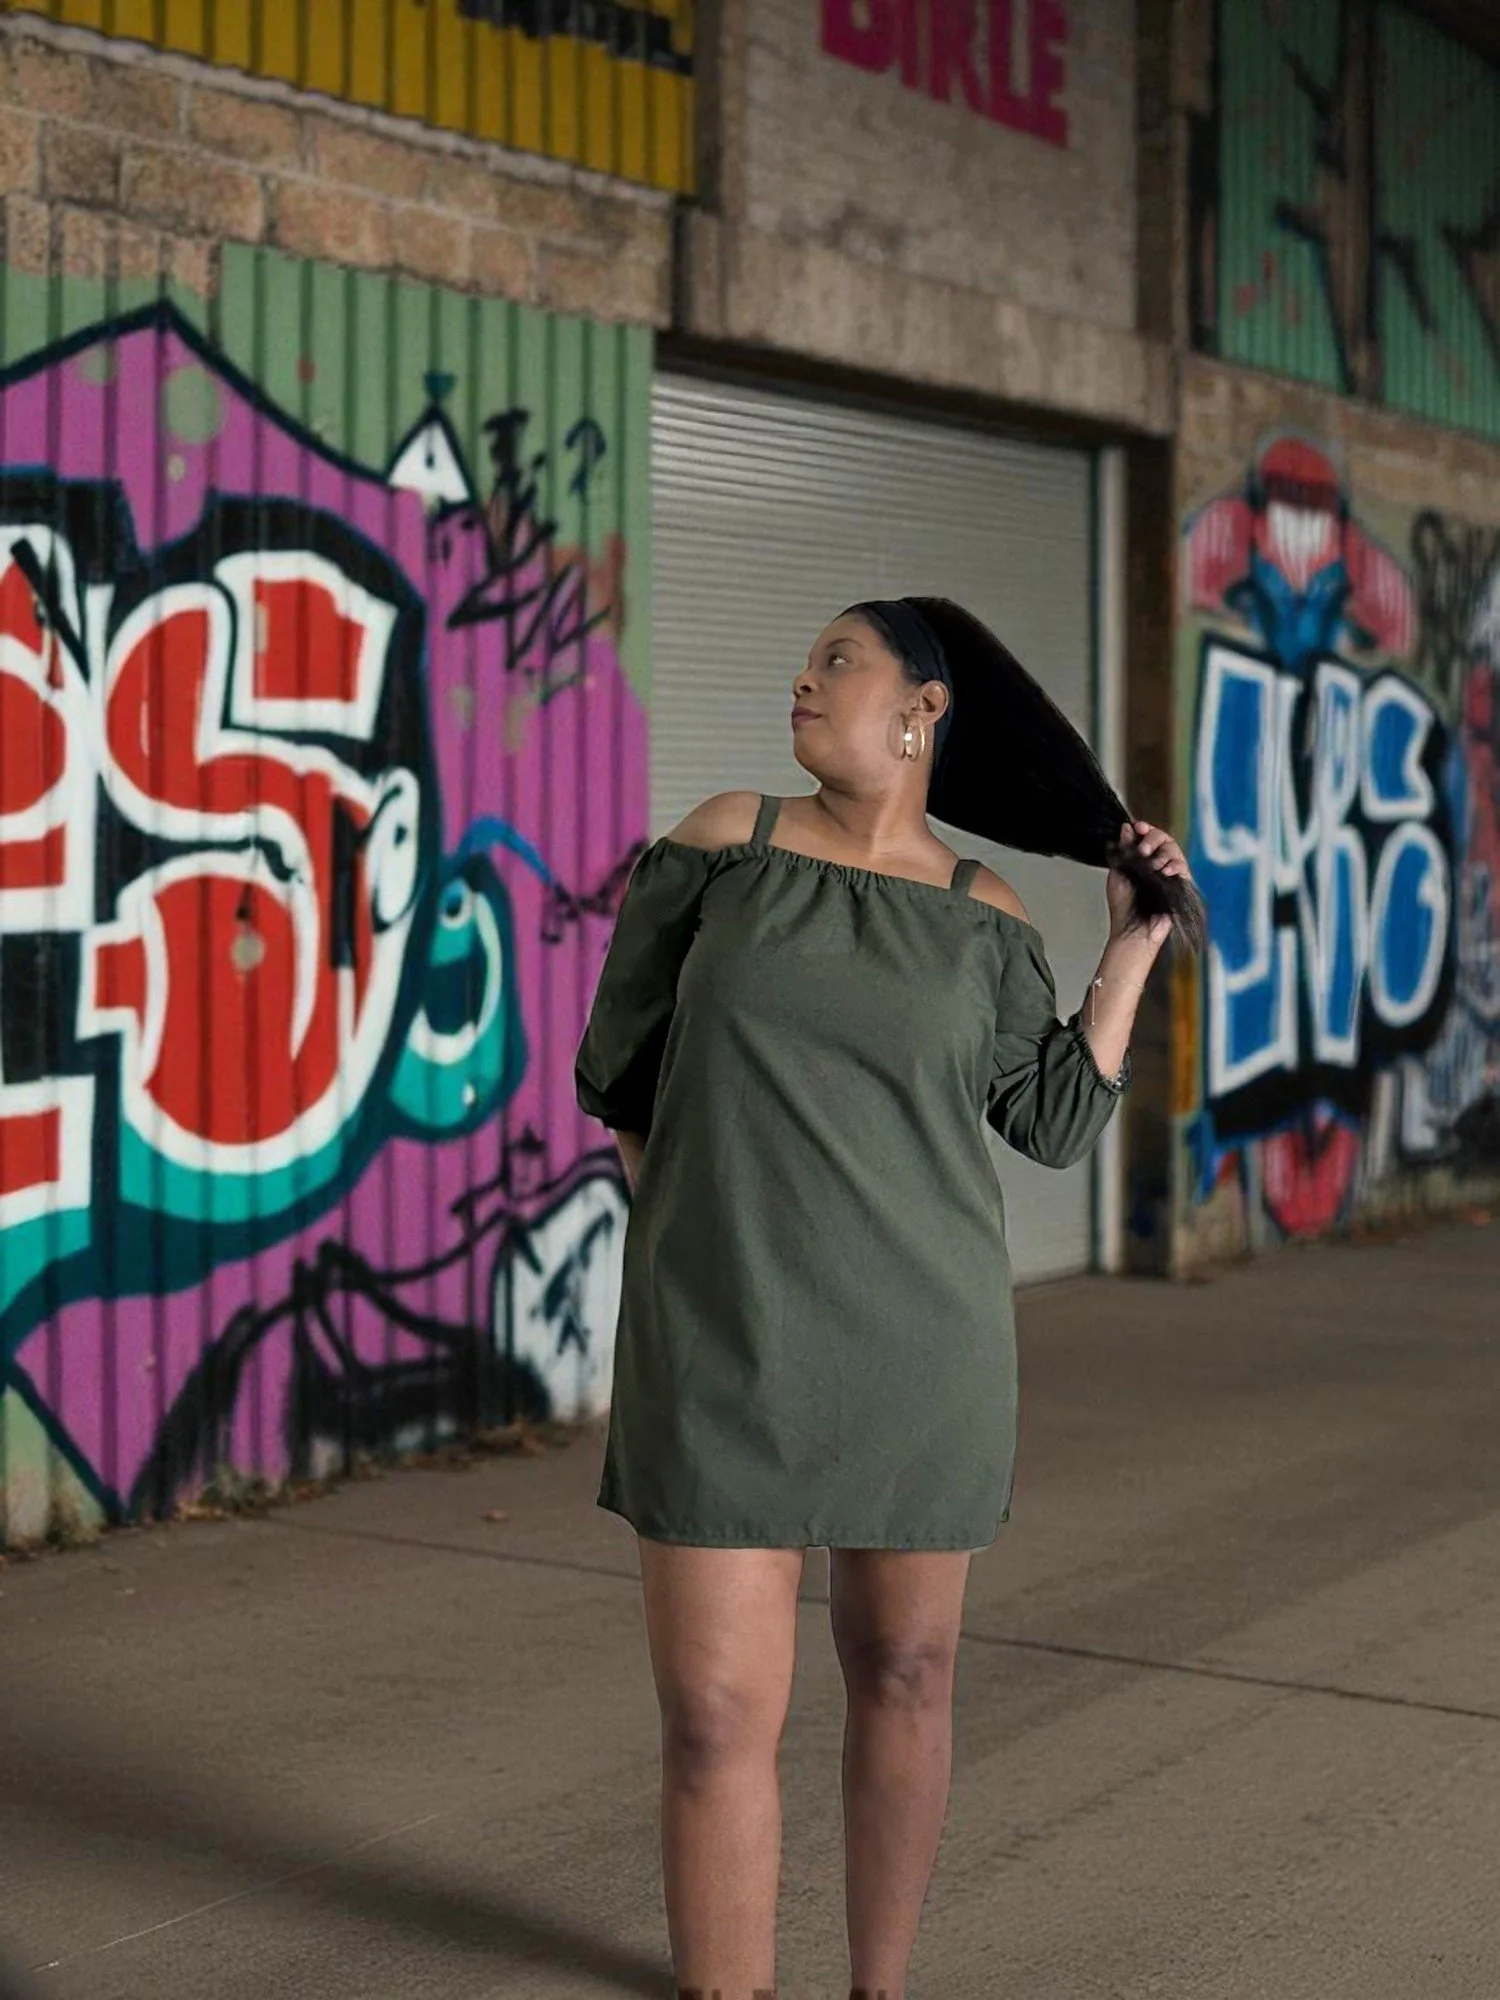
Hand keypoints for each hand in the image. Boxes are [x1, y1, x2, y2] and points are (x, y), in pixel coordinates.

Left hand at [1107, 820, 1191, 951]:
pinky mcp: (1179, 885)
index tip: (1138, 827)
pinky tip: (1164, 871)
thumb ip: (1124, 850)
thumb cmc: (1123, 906)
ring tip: (1152, 865)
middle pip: (1163, 839)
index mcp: (1141, 860)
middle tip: (1143, 849)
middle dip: (1153, 838)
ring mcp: (1168, 874)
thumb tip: (1127, 828)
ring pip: (1174, 850)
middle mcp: (1156, 864)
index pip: (1148, 837)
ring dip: (1162, 853)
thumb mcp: (1118, 872)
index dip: (1145, 829)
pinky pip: (1183, 867)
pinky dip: (1174, 865)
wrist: (1133, 929)